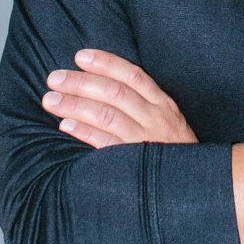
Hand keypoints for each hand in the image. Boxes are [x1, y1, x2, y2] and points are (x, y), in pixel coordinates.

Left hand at [42, 49, 197, 148]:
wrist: (193, 186)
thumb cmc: (173, 151)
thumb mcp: (168, 121)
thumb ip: (144, 105)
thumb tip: (102, 88)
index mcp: (163, 104)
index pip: (133, 75)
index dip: (106, 63)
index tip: (80, 57)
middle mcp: (156, 118)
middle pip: (114, 93)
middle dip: (81, 82)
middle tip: (54, 78)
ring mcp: (146, 140)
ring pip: (107, 115)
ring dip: (75, 105)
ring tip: (50, 100)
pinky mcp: (136, 163)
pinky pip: (107, 144)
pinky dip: (85, 133)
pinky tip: (66, 126)